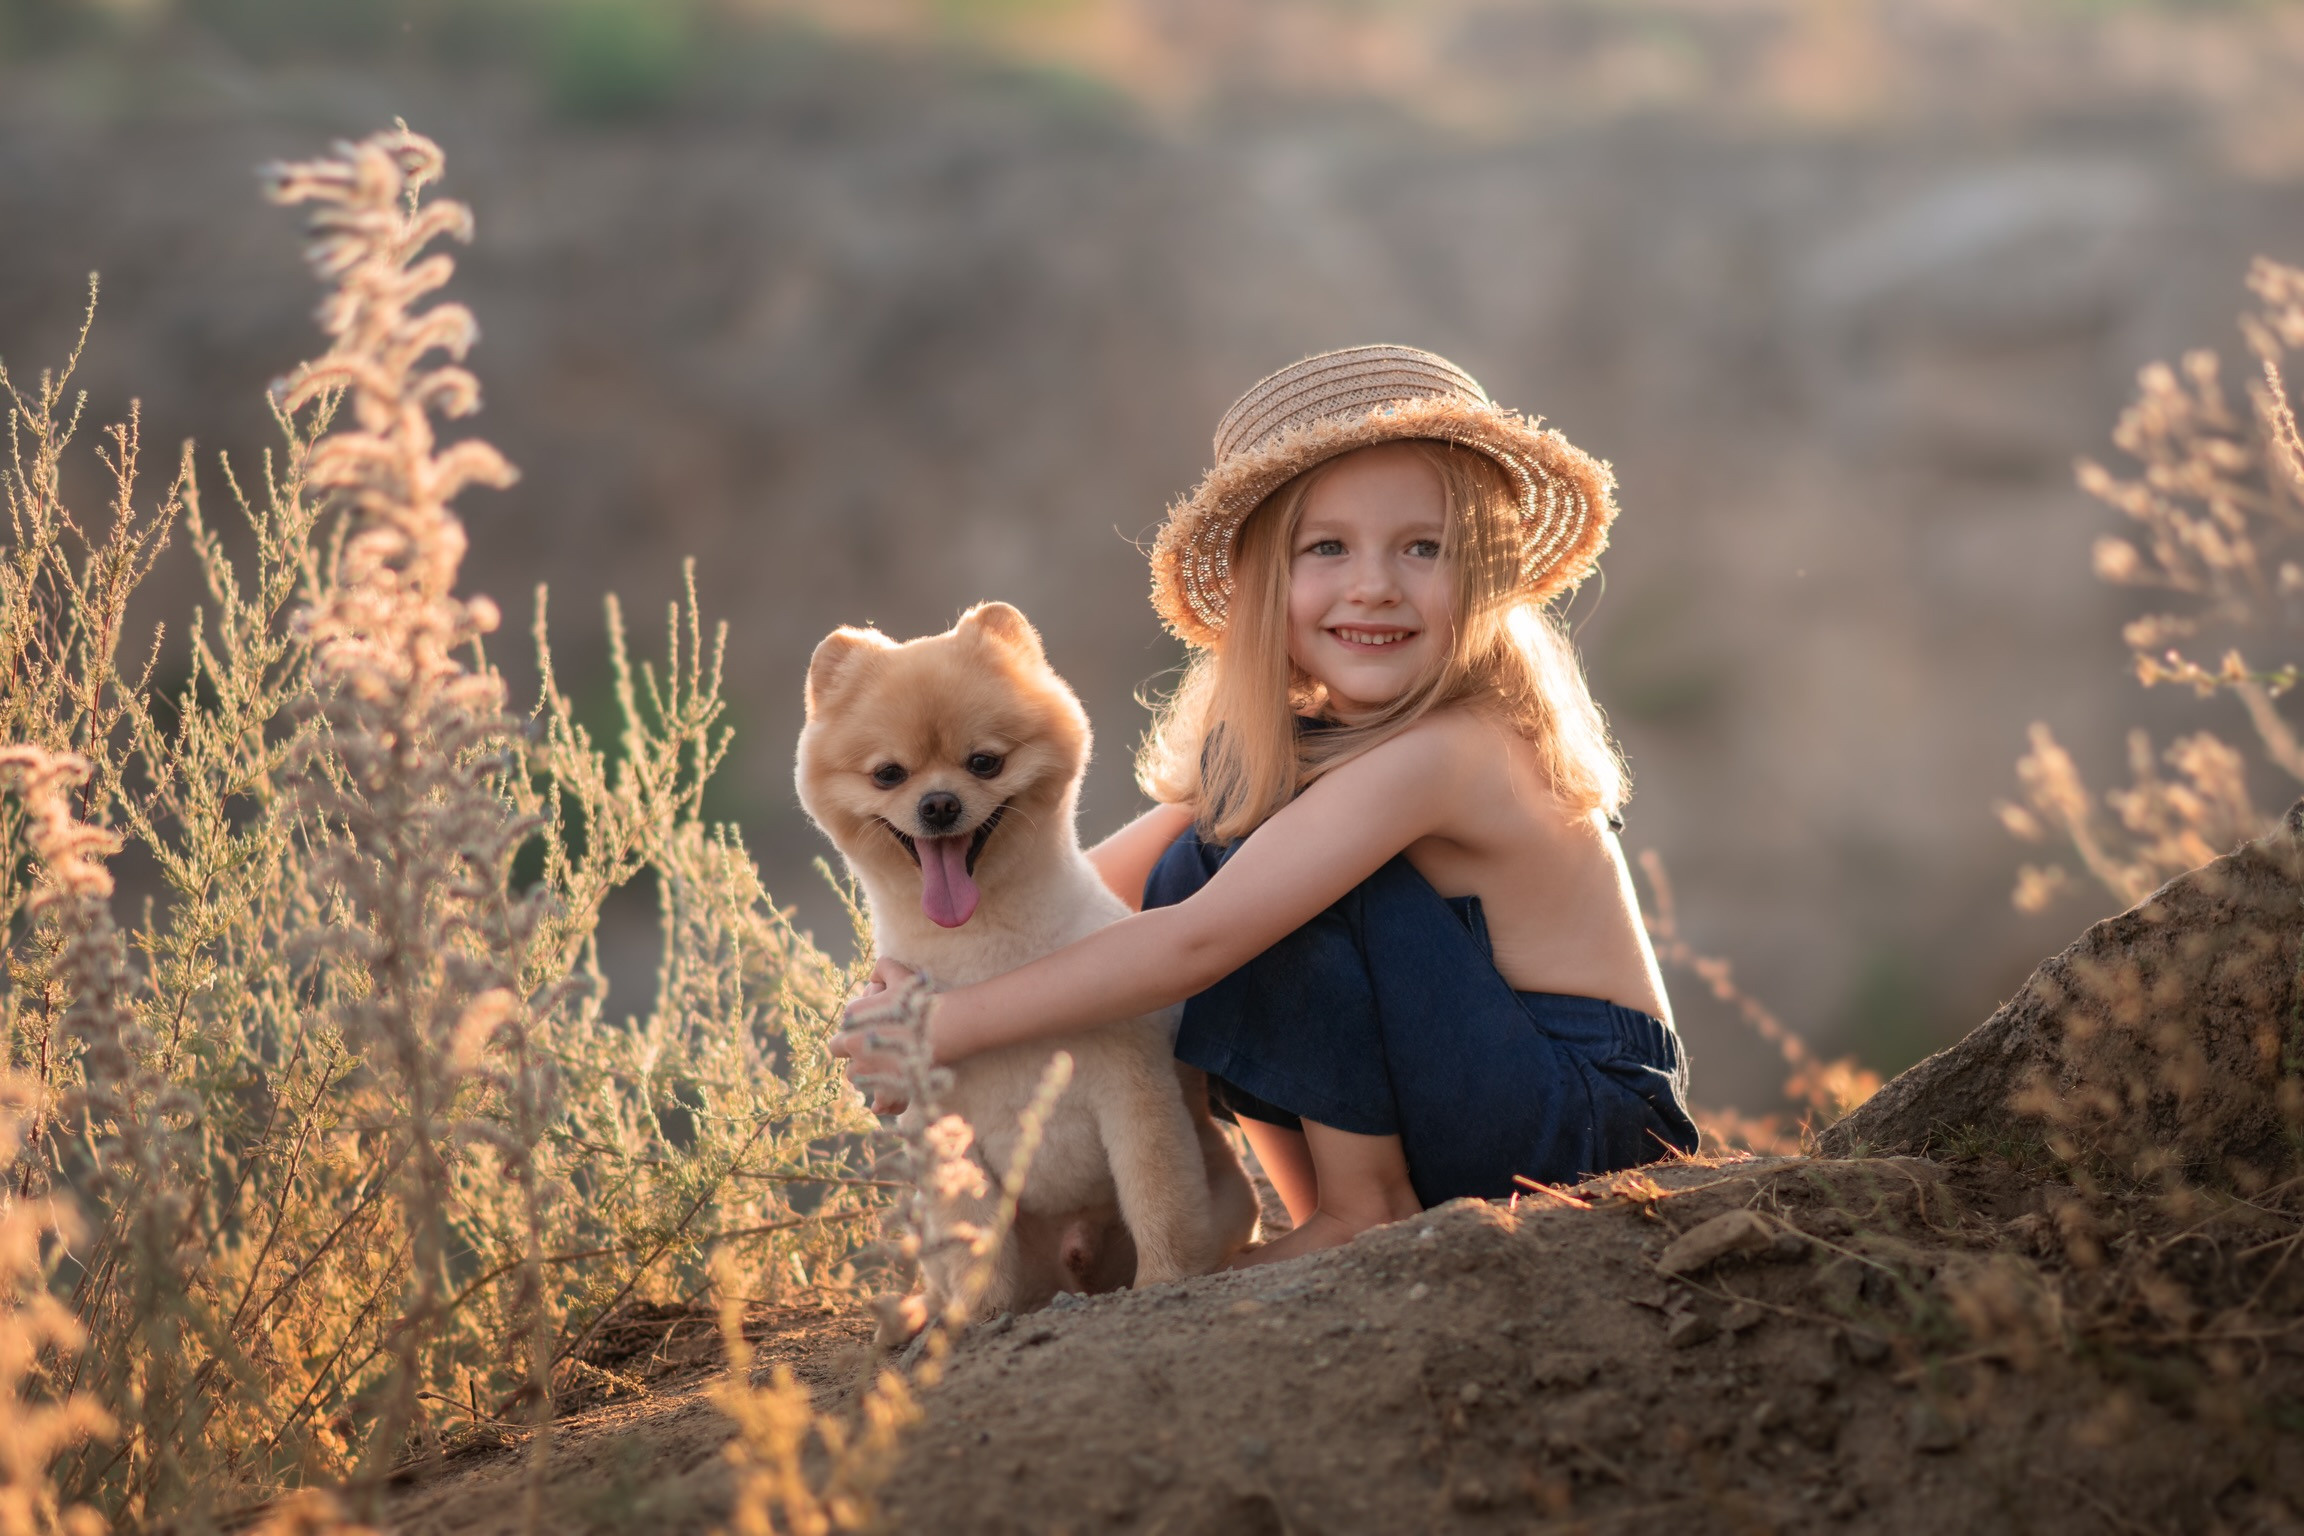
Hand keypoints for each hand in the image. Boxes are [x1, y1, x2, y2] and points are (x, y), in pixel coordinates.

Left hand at [830, 959, 923, 1114]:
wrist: (946, 1027)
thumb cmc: (921, 1001)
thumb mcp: (901, 974)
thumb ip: (883, 967)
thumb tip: (873, 975)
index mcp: (852, 1022)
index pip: (839, 1033)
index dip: (853, 1033)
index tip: (868, 1033)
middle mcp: (854, 1047)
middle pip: (841, 1056)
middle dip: (854, 1055)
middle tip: (872, 1053)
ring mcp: (869, 1072)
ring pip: (855, 1079)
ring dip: (867, 1075)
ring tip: (885, 1070)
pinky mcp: (886, 1091)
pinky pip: (877, 1104)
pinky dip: (882, 1103)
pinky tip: (887, 1102)